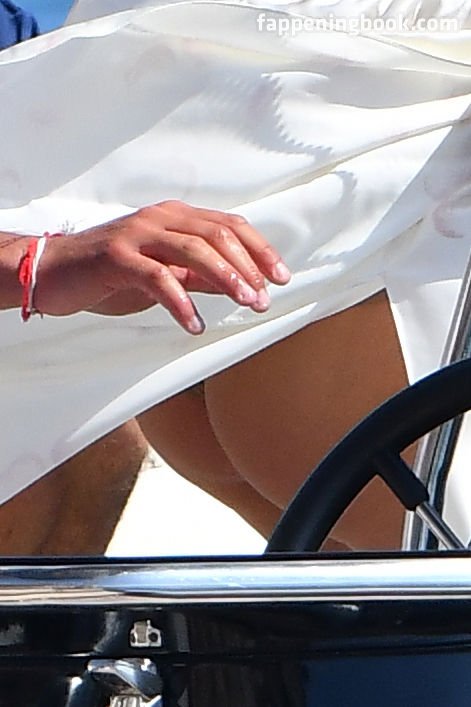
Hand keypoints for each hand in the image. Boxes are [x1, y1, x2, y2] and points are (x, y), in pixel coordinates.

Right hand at [35, 200, 290, 332]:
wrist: (54, 271)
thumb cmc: (111, 273)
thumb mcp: (163, 272)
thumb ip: (197, 274)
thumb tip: (238, 284)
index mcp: (174, 217)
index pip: (228, 226)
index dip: (260, 249)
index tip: (281, 277)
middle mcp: (159, 218)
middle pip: (218, 234)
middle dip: (249, 266)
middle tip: (265, 298)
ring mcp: (137, 234)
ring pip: (193, 249)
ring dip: (226, 277)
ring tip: (247, 303)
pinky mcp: (117, 257)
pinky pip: (157, 278)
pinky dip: (180, 303)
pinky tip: (195, 325)